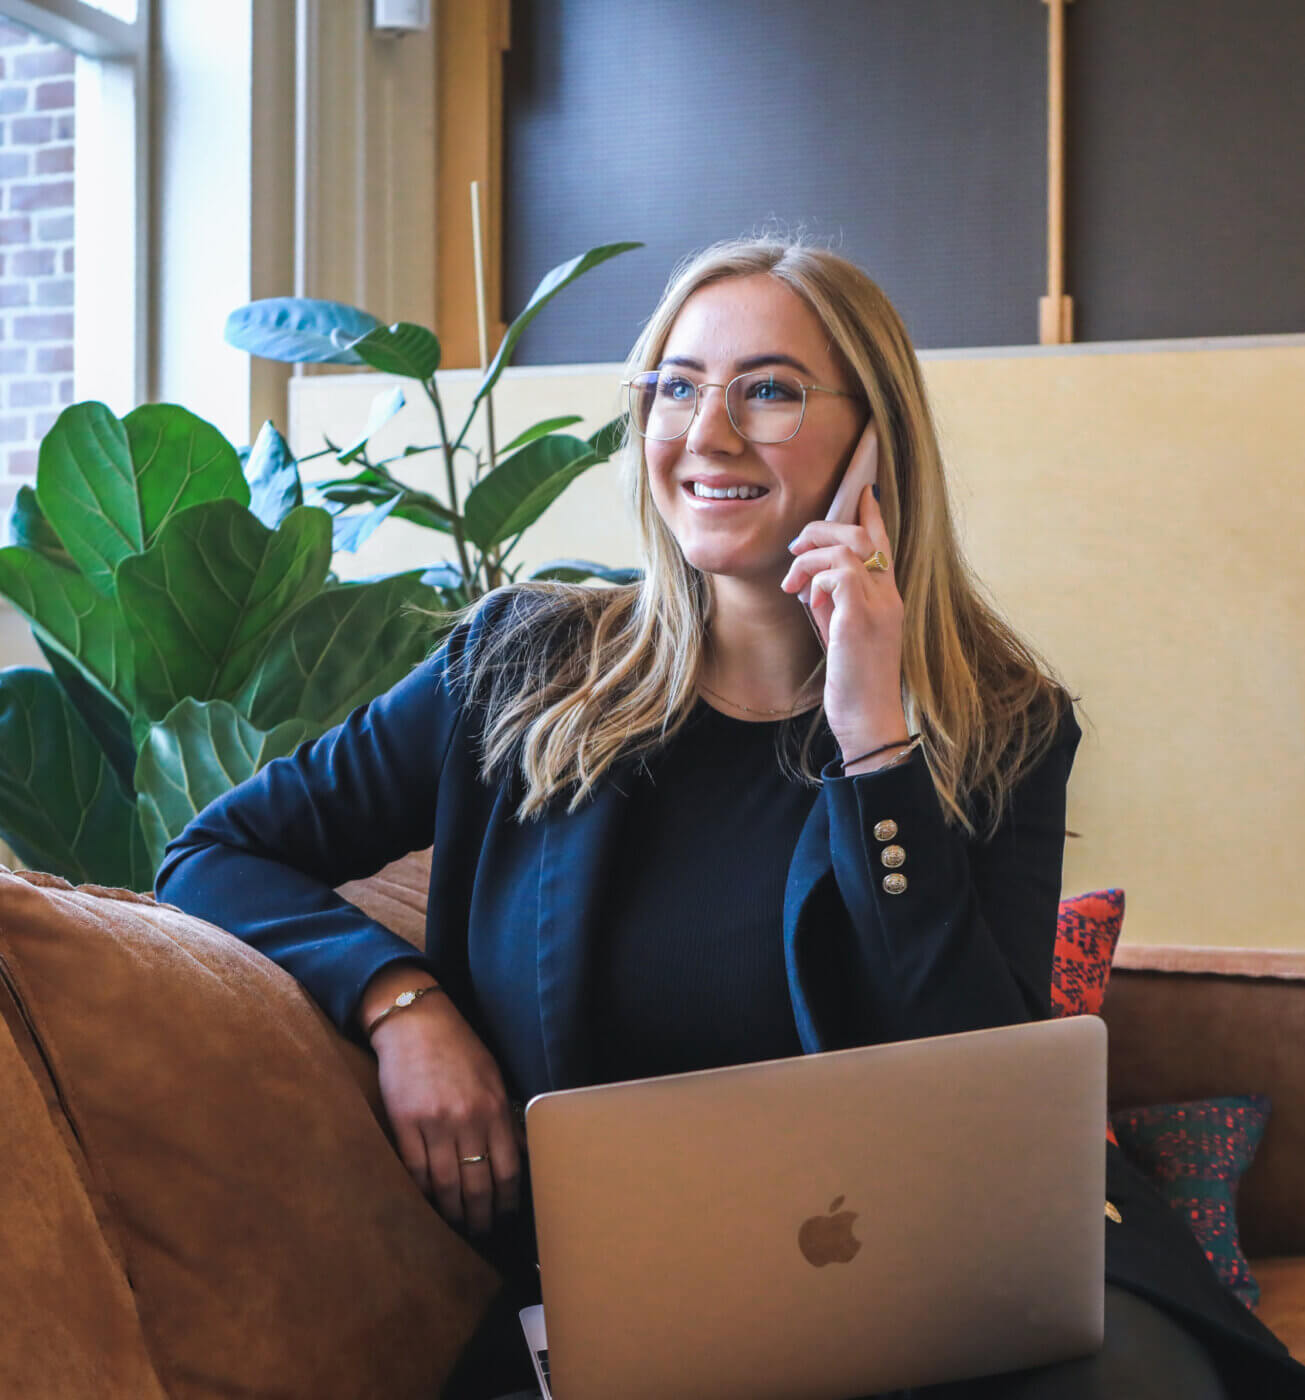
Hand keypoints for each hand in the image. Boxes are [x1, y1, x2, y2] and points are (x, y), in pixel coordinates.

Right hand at [369, 987, 523, 1233]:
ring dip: (451, 1212)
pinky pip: (415, 1170)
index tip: (506, 1215)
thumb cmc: (458, 1048)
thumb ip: (505, 1117)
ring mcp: (434, 1123)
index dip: (507, 1200)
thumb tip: (521, 1154)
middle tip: (480, 1232)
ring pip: (446, 1184)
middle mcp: (467, 1119)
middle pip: (477, 1185)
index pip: (507, 1169)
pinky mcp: (404, 1123)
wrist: (416, 1022)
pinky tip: (428, 1202)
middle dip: (480, 1216)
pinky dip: (422, 1192)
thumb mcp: (493, 1076)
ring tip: (454, 1225)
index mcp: (493, 1108)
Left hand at [779, 474, 907, 759]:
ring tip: (792, 581)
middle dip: (822, 530)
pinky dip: (816, 579)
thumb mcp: (842, 634)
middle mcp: (889, 596)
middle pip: (861, 535)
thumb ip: (834, 603)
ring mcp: (879, 606)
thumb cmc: (853, 682)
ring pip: (847, 548)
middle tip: (794, 548)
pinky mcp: (861, 619)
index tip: (862, 491)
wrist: (868, 720)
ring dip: (810, 557)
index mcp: (888, 598)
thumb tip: (813, 582)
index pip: (883, 543)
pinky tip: (807, 599)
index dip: (871, 514)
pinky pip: (839, 574)